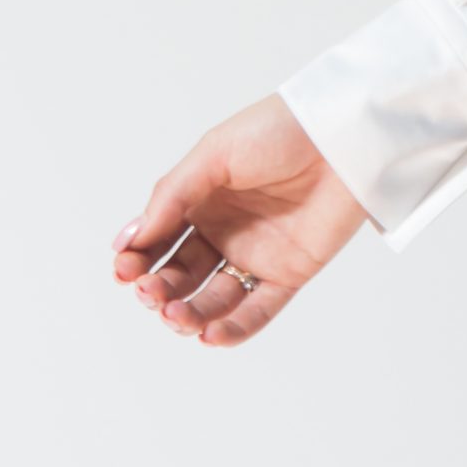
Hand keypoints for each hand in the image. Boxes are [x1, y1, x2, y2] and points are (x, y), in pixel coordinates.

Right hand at [111, 93, 369, 346]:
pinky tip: (209, 335)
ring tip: (176, 315)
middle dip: (158, 290)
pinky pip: (257, 311)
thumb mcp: (215, 153)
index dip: (138, 260)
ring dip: (188, 314)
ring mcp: (256, 255)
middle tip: (148, 293)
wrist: (342, 135)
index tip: (124, 270)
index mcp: (201, 200)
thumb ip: (173, 195)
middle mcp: (224, 231)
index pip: (158, 241)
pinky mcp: (289, 273)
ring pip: (212, 300)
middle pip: (179, 276)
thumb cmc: (278, 131)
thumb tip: (131, 238)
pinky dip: (232, 330)